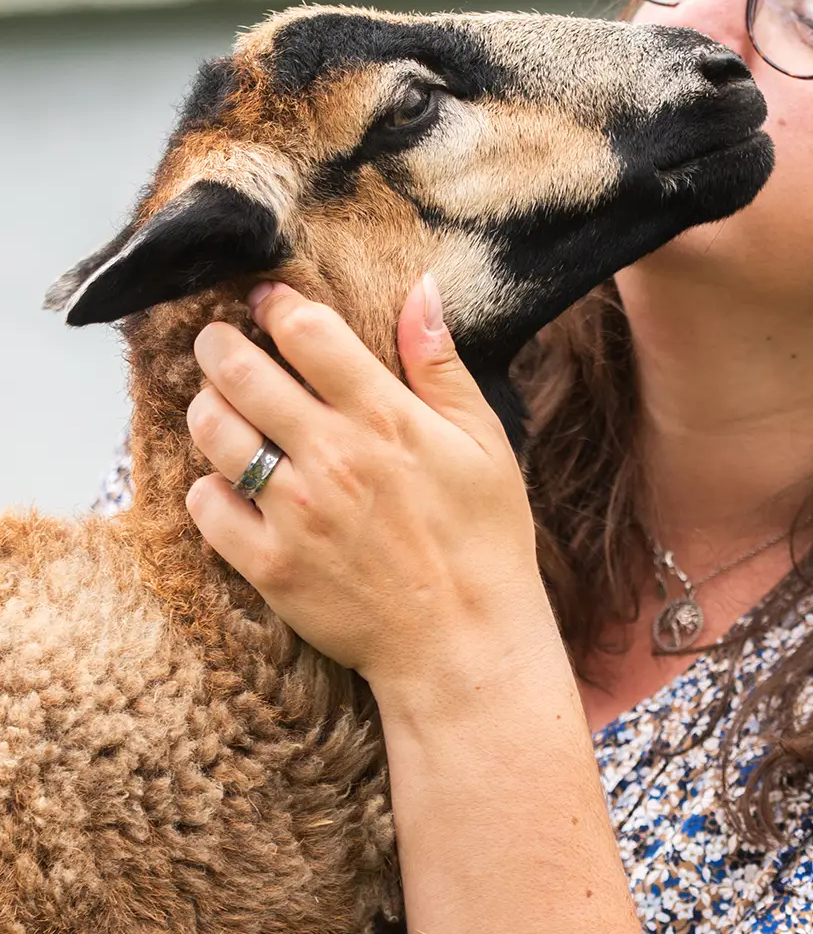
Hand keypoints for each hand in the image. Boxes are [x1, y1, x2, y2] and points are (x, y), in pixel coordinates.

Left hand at [185, 276, 549, 699]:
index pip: (307, 332)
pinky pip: (206, 505)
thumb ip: (442, 365)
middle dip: (219, 345)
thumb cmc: (483, 543)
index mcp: (385, 418)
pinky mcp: (269, 565)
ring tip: (220, 407)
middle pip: (240, 371)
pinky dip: (208, 486)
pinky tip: (229, 484)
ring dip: (207, 407)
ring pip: (213, 431)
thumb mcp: (485, 443)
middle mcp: (332, 457)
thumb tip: (421, 288)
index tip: (269, 302)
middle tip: (219, 344)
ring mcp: (294, 513)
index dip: (277, 305)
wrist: (463, 645)